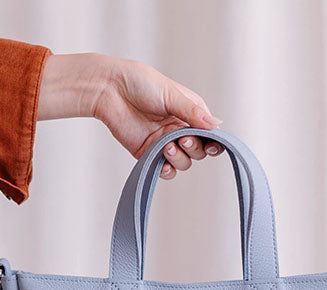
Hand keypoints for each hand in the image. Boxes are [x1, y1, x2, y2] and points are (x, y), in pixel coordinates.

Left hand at [37, 53, 223, 178]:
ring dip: (179, 158)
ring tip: (167, 147)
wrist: (110, 90)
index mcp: (189, 112)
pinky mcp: (149, 153)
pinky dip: (167, 170)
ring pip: (183, 162)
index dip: (212, 142)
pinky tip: (163, 164)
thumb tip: (217, 125)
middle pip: (199, 151)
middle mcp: (179, 128)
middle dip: (194, 149)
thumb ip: (193, 113)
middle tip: (181, 139)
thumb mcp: (171, 95)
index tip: (211, 146)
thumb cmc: (140, 83)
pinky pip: (164, 169)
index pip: (209, 133)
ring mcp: (164, 142)